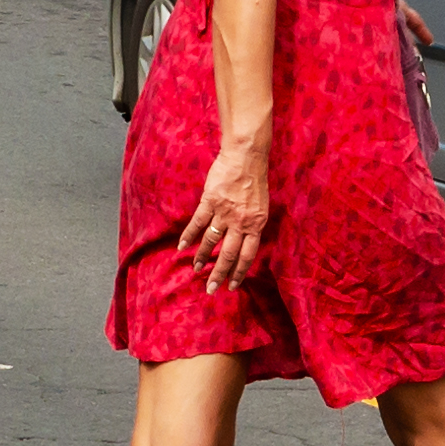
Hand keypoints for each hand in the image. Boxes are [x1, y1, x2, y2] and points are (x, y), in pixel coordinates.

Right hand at [185, 129, 275, 273]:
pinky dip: (189, 236)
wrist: (246, 157)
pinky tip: (182, 247)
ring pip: (211, 241)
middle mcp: (240, 222)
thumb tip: (244, 240)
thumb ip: (253, 224)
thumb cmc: (255, 180)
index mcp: (256, 224)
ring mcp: (224, 212)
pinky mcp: (210, 202)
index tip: (231, 286)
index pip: (247, 255)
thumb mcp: (262, 206)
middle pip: (228, 254)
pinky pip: (197, 223)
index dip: (239, 272)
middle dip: (219, 273)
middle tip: (210, 288)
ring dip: (202, 257)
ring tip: (196, 269)